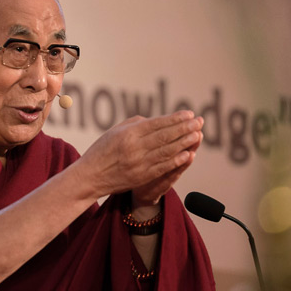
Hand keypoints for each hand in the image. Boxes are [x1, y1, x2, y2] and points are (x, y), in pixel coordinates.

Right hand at [76, 111, 203, 199]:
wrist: (90, 176)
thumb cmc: (103, 150)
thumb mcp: (116, 131)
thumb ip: (137, 124)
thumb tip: (159, 121)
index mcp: (129, 133)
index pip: (157, 123)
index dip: (175, 118)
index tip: (189, 114)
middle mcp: (135, 147)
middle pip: (165, 136)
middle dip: (185, 128)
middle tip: (199, 121)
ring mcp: (139, 163)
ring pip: (167, 151)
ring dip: (184, 142)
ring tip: (198, 135)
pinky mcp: (141, 177)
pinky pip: (162, 167)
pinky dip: (176, 160)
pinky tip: (188, 154)